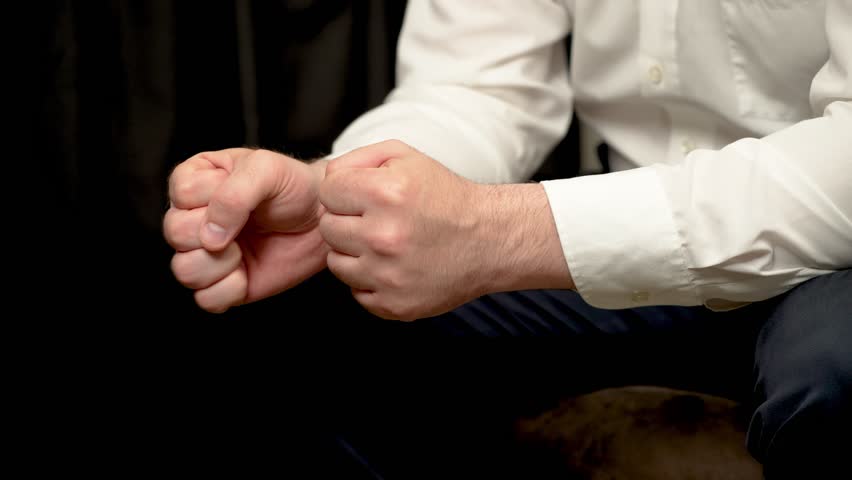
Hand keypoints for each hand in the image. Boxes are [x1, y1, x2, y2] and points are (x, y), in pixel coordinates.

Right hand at [164, 148, 328, 312]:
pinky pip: (205, 299)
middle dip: (211, 235)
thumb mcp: (267, 170)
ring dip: (217, 266)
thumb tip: (209, 237)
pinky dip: (228, 291)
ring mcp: (207, 252)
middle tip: (244, 228)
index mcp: (197, 181)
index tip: (244, 199)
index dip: (212, 201)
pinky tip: (246, 273)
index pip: (181, 195)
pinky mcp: (223, 281)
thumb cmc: (294, 187)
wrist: (323, 219)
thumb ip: (234, 195)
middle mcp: (195, 217)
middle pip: (174, 234)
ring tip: (242, 252)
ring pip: (183, 270)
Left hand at [318, 140, 490, 319]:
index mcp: (386, 193)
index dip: (343, 192)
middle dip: (347, 221)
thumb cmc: (445, 198)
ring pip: (336, 263)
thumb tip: (327, 179)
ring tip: (385, 243)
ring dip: (354, 253)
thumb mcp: (405, 157)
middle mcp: (384, 236)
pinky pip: (357, 291)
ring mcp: (388, 275)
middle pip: (327, 228)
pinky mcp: (394, 304)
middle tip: (376, 220)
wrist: (488, 240)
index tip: (363, 196)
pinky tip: (394, 266)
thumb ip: (357, 159)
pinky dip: (370, 280)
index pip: (327, 192)